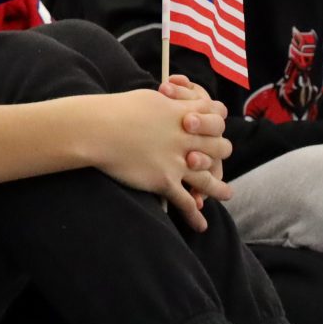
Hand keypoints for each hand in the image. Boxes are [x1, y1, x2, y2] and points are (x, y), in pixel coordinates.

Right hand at [76, 89, 232, 230]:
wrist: (96, 128)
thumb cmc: (116, 110)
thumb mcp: (150, 99)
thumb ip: (169, 105)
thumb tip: (172, 105)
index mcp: (184, 114)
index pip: (217, 116)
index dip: (217, 124)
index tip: (215, 130)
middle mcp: (187, 138)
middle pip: (220, 147)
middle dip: (220, 154)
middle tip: (216, 160)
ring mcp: (178, 161)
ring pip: (209, 179)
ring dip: (219, 189)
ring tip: (226, 194)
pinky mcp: (164, 180)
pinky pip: (186, 202)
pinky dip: (195, 215)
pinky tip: (200, 225)